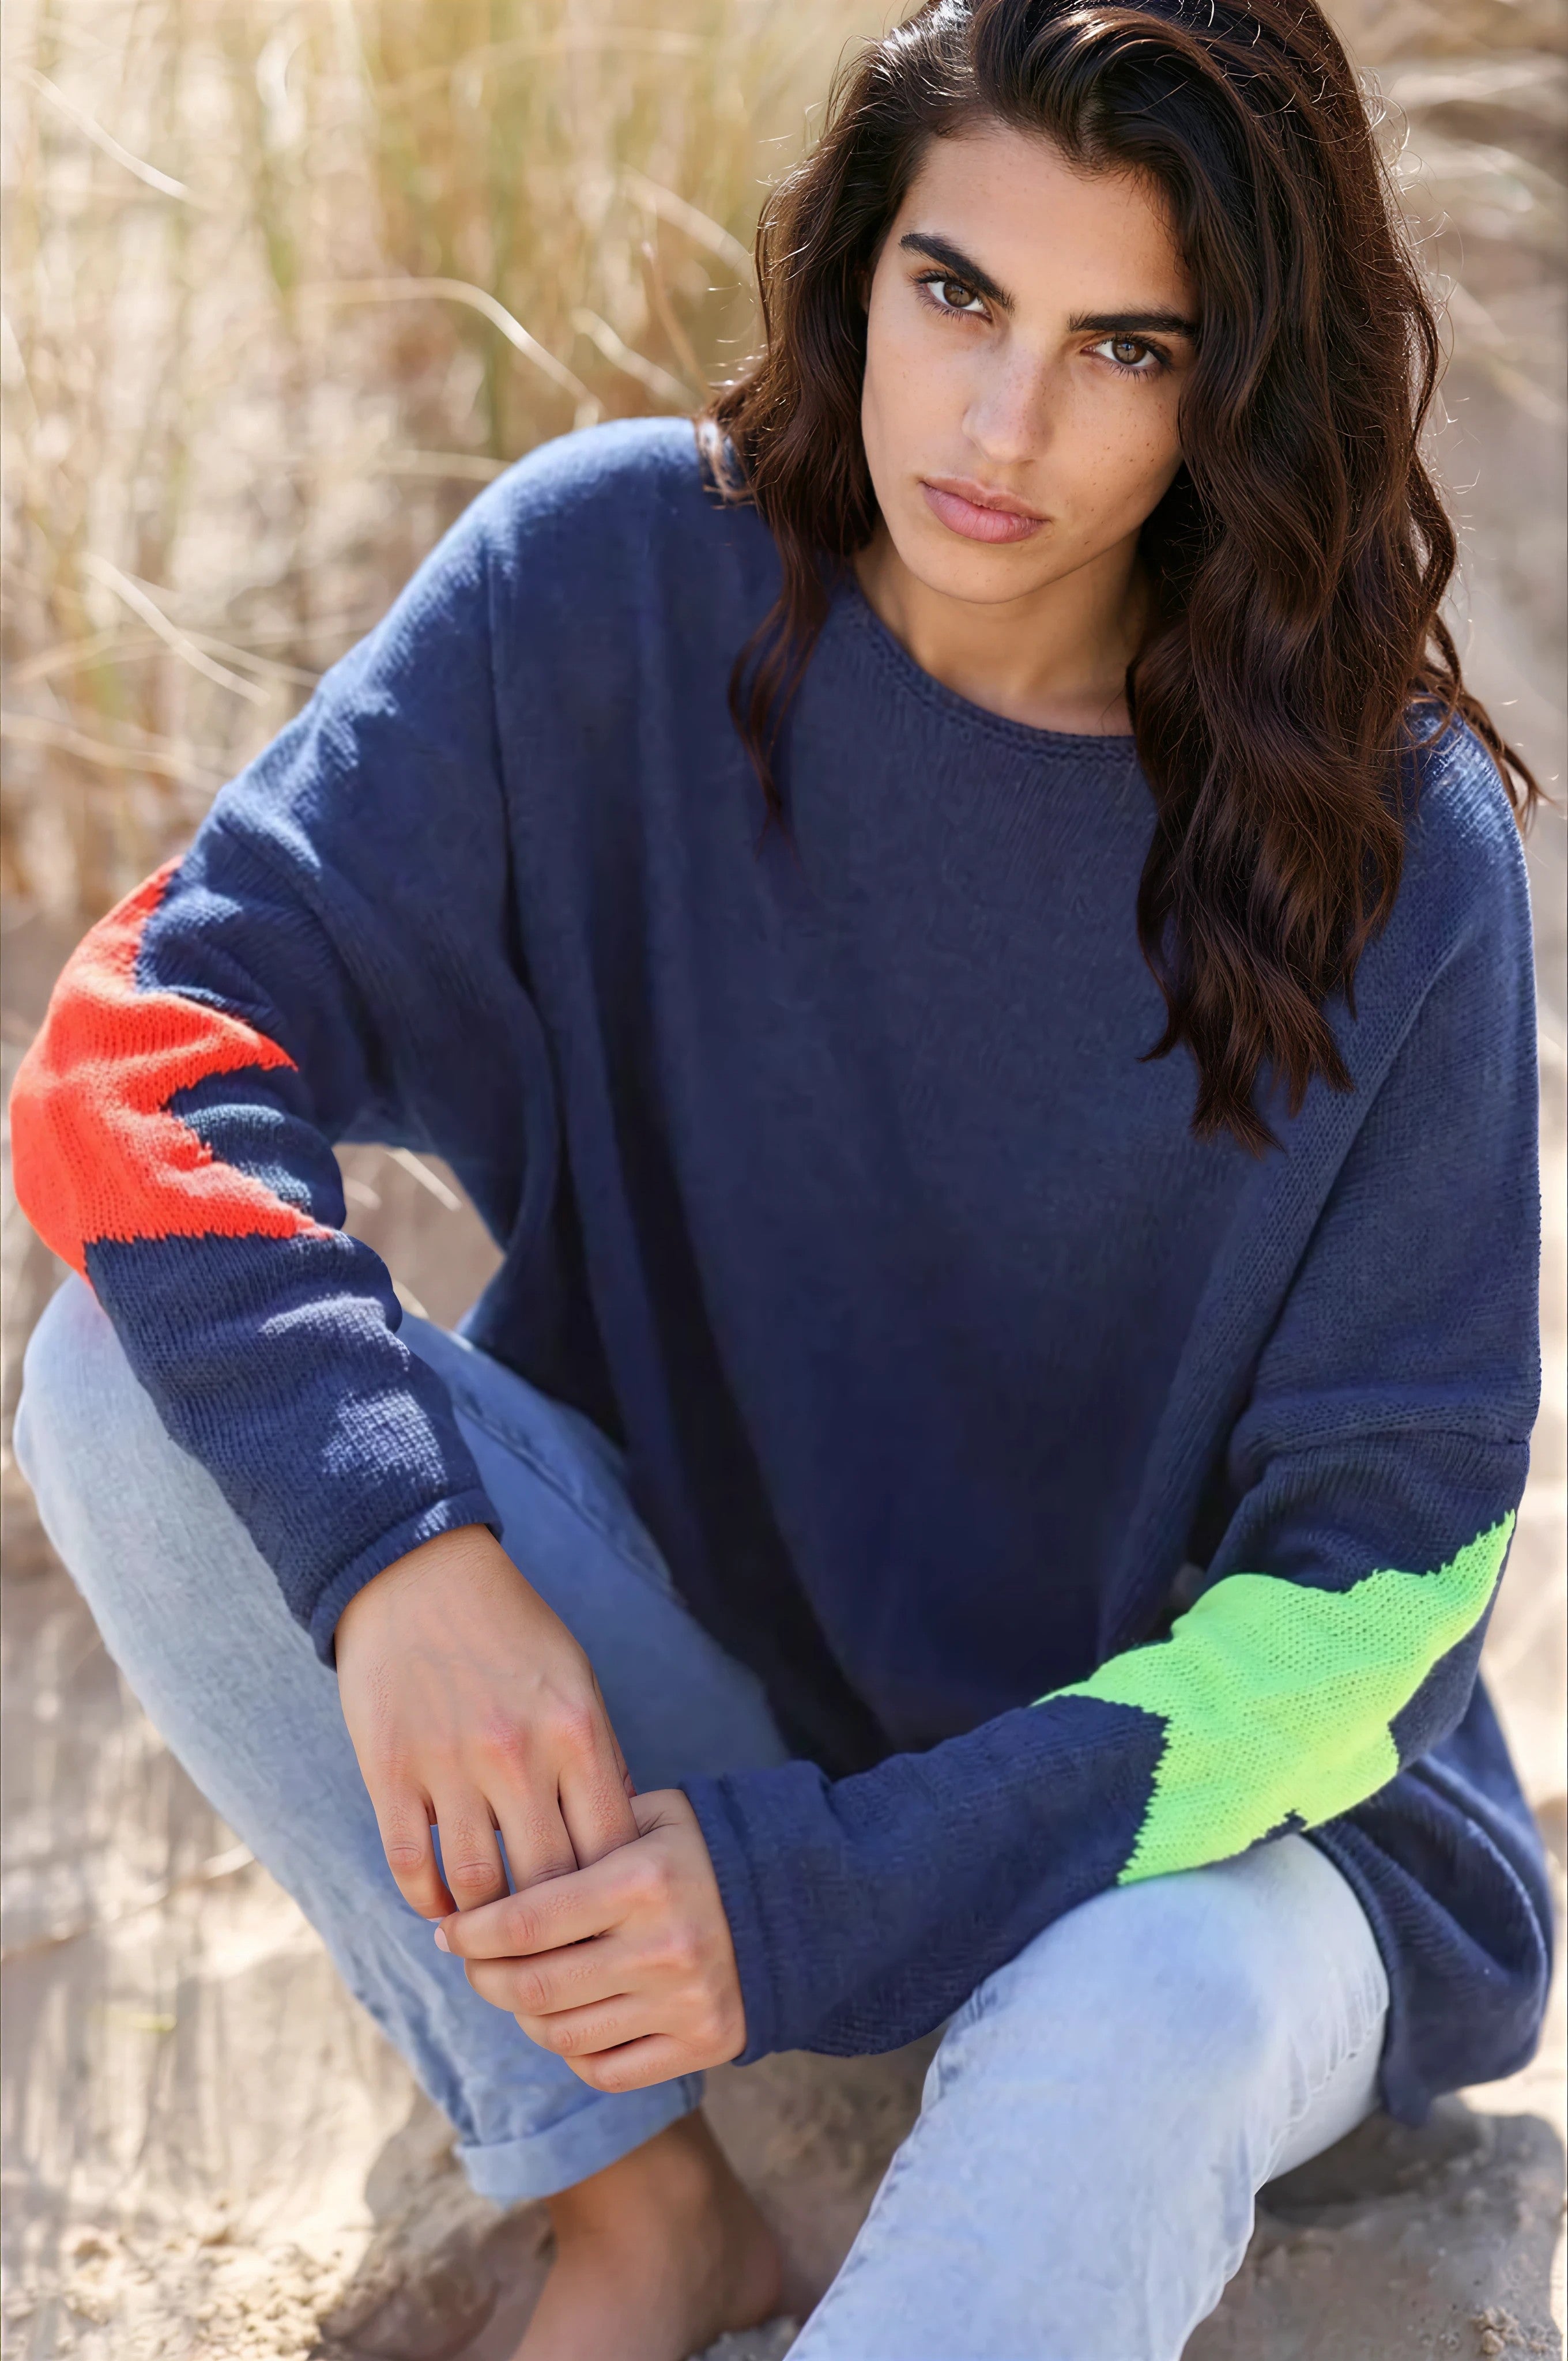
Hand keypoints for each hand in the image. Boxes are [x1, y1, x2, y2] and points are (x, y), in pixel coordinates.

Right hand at [335, 1524, 637, 1917]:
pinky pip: (412, 1867)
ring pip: (477, 1890)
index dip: (611, 1901)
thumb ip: (598, 1760)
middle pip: (548, 1883)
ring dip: (485, 1926)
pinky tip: (441, 1908)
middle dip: (552, 1929)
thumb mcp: (575, 1682)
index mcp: (576, 1730)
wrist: (417, 1574)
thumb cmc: (511, 1632)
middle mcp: (519, 1753)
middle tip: (551, 1955)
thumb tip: (620, 1844)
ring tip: (492, 1939)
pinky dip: (428, 1901)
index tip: (607, 1924)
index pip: (610, 1850)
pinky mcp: (390, 1770)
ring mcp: (451, 1764)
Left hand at [434, 1788, 745, 2091]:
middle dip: (484, 1978)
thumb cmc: (697, 1851)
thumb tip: (490, 1860)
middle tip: (470, 1962)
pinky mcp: (705, 2044)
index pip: (524, 1923)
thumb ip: (579, 1832)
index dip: (471, 1933)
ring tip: (516, 1988)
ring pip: (562, 2035)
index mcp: (642, 1880)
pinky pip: (605, 2069)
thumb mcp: (647, 1817)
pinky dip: (572, 2050)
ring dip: (522, 2016)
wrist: (795, 1898)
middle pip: (533, 1988)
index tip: (449, 1931)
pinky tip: (565, 2018)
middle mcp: (665, 1946)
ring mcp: (687, 2002)